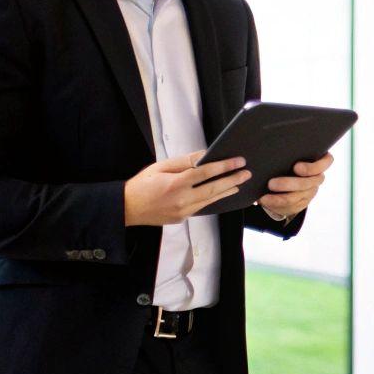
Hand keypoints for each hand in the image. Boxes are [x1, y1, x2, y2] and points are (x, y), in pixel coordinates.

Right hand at [124, 151, 249, 225]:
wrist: (127, 209)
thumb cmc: (142, 184)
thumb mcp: (160, 167)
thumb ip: (184, 162)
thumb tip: (204, 156)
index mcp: (176, 184)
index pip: (205, 173)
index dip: (224, 166)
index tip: (238, 161)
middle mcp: (182, 200)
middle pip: (213, 189)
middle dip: (232, 180)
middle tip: (246, 173)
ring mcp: (183, 212)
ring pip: (210, 200)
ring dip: (227, 191)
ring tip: (240, 184)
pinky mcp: (183, 218)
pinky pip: (202, 207)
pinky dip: (213, 199)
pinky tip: (222, 193)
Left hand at [258, 152, 331, 221]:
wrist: (282, 177)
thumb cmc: (285, 159)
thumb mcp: (288, 153)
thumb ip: (287, 151)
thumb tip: (273, 143)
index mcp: (319, 161)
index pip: (326, 162)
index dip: (312, 167)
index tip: (296, 167)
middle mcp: (317, 178)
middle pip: (308, 183)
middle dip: (288, 184)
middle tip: (271, 183)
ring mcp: (310, 191)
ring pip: (298, 197)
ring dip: (280, 198)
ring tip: (264, 197)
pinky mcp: (301, 203)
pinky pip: (291, 207)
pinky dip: (277, 205)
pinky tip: (266, 201)